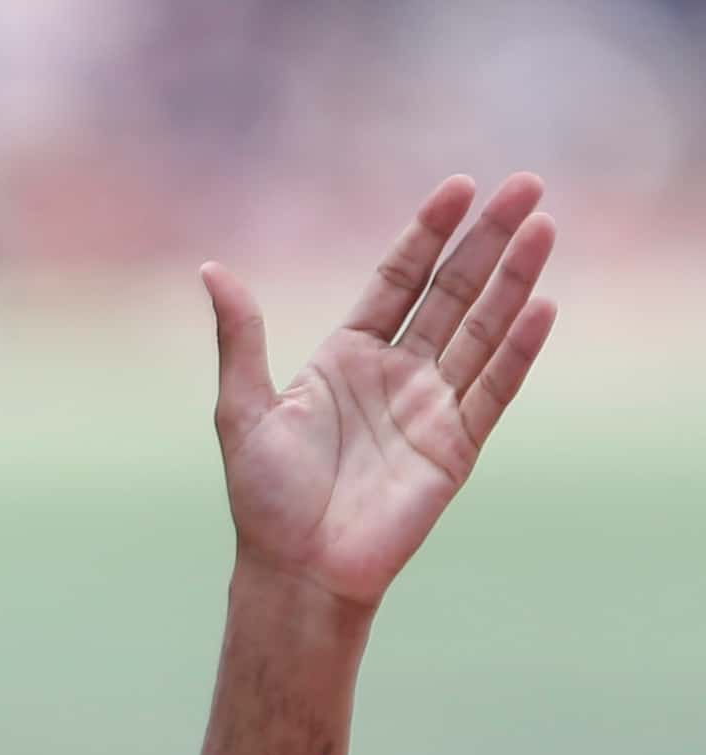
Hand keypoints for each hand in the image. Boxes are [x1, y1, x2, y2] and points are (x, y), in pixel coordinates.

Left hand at [201, 174, 557, 609]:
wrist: (295, 569)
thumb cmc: (264, 497)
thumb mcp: (241, 407)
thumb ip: (241, 337)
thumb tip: (211, 270)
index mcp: (345, 357)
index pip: (397, 279)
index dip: (427, 233)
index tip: (458, 188)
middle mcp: (395, 373)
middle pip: (451, 291)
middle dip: (486, 238)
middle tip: (524, 185)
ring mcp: (431, 407)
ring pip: (481, 328)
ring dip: (513, 279)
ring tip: (543, 225)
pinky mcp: (455, 446)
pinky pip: (493, 388)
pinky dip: (517, 348)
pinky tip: (542, 305)